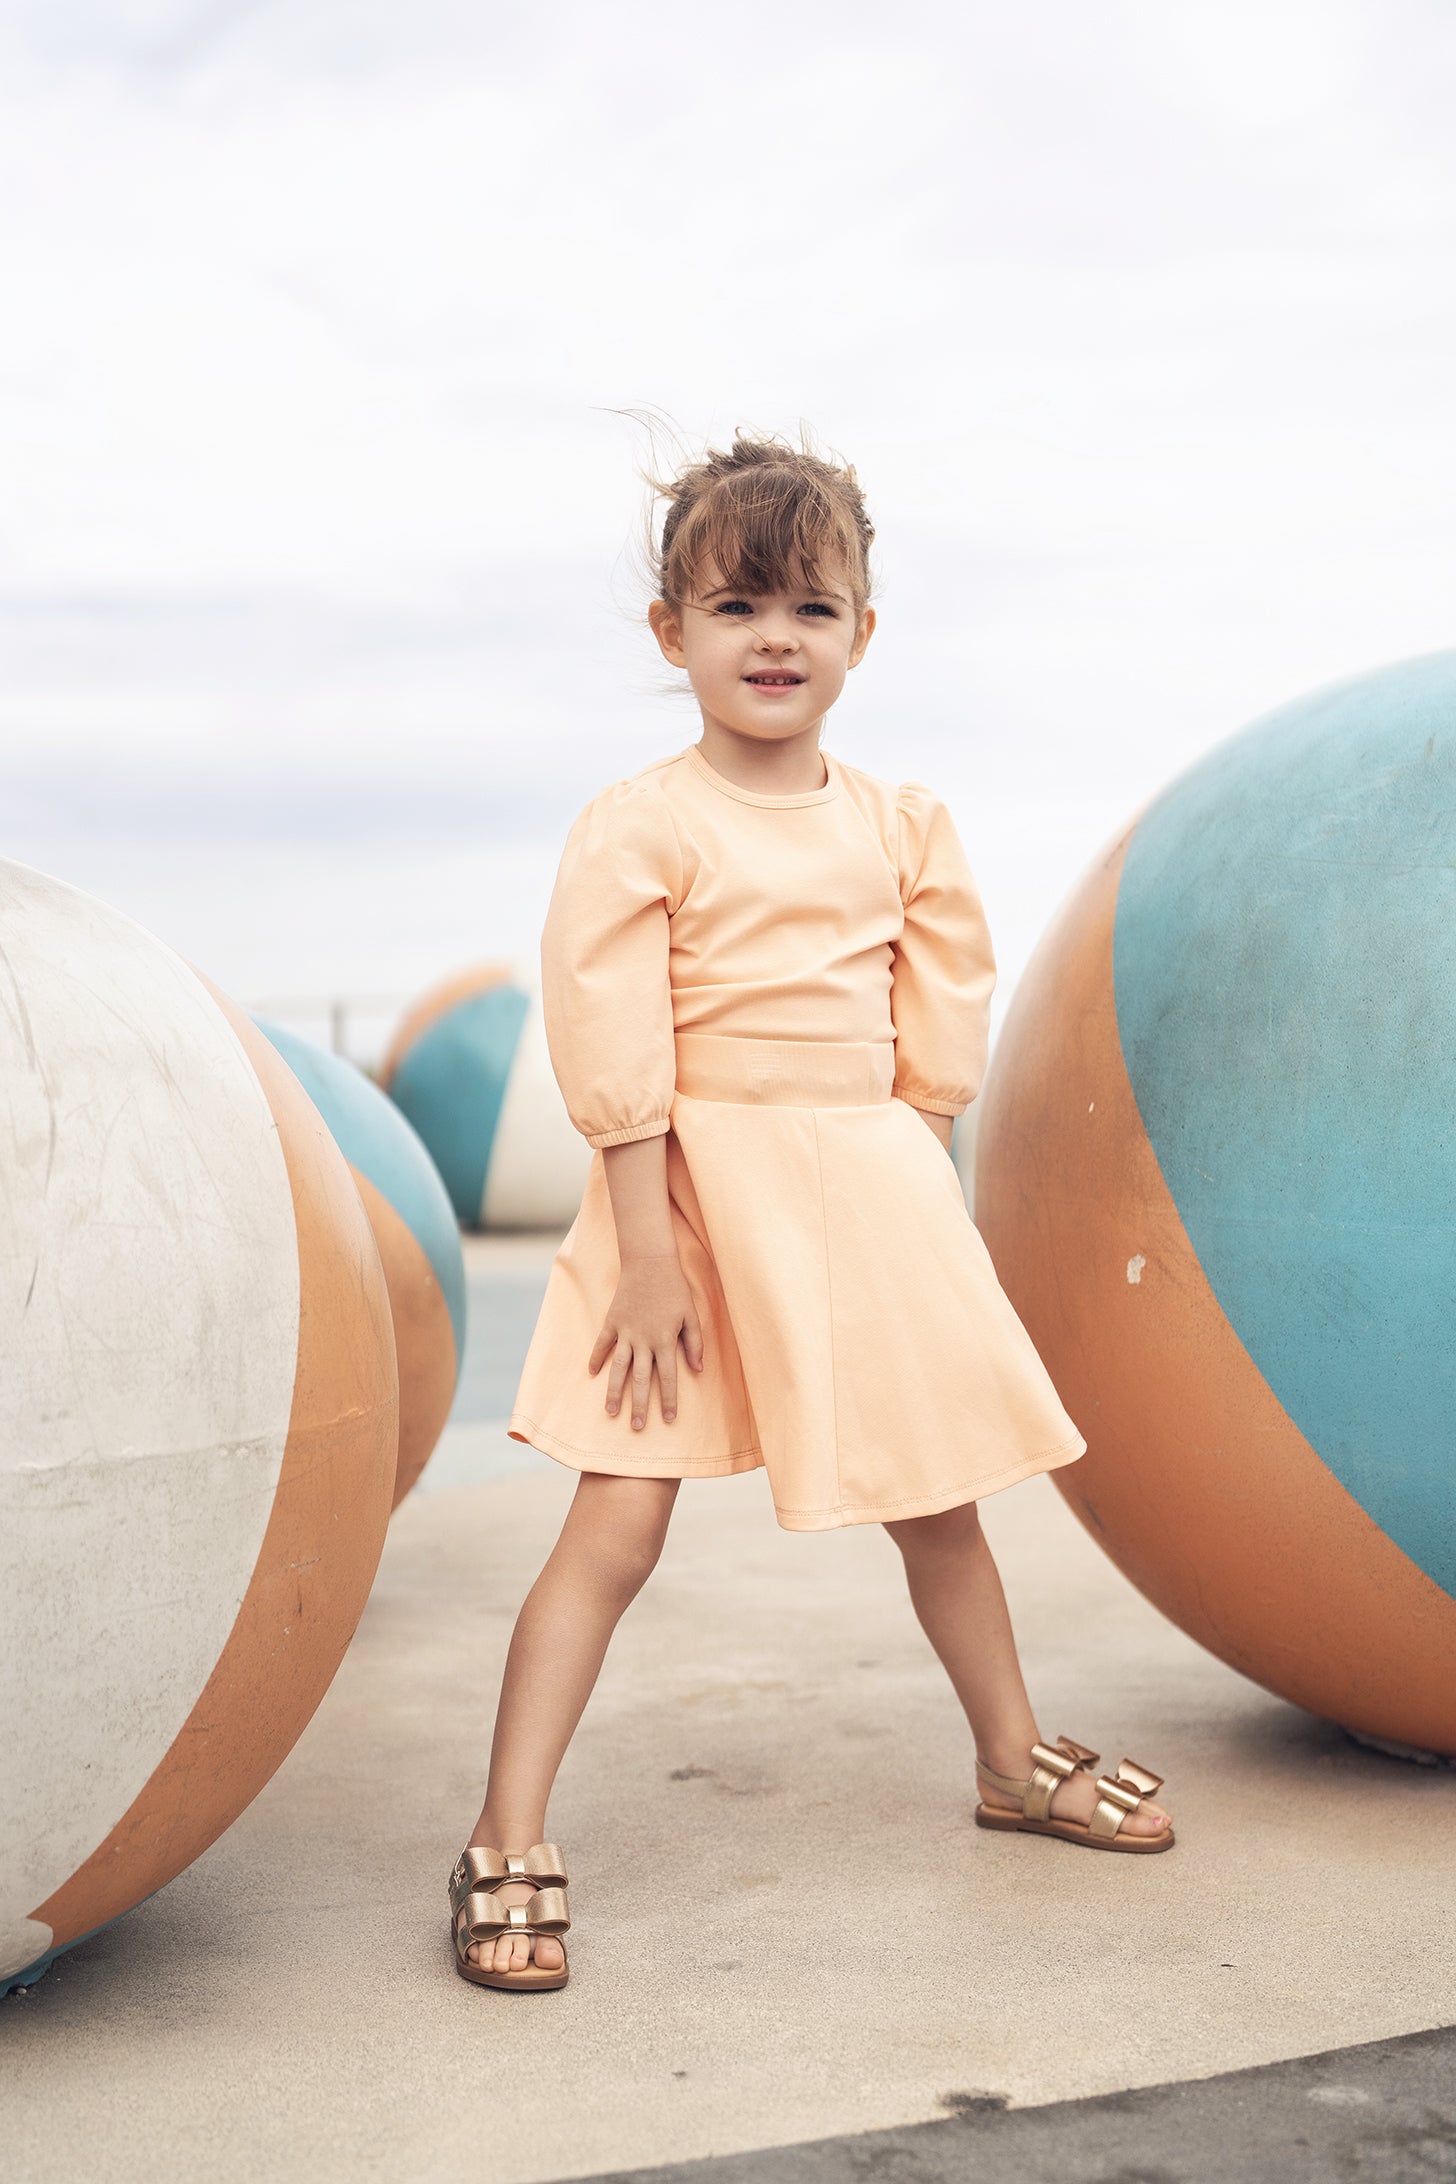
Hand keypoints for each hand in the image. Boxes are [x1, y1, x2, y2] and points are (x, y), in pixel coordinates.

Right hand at [588, 1253, 704, 1428]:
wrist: (650, 1262)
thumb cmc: (675, 1289)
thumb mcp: (691, 1315)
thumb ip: (695, 1343)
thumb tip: (698, 1370)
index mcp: (666, 1341)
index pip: (668, 1378)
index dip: (669, 1400)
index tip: (668, 1419)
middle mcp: (644, 1341)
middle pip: (641, 1380)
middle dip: (639, 1405)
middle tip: (636, 1427)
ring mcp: (625, 1332)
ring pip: (619, 1368)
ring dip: (614, 1391)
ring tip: (611, 1412)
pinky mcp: (612, 1321)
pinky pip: (602, 1344)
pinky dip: (596, 1358)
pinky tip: (592, 1374)